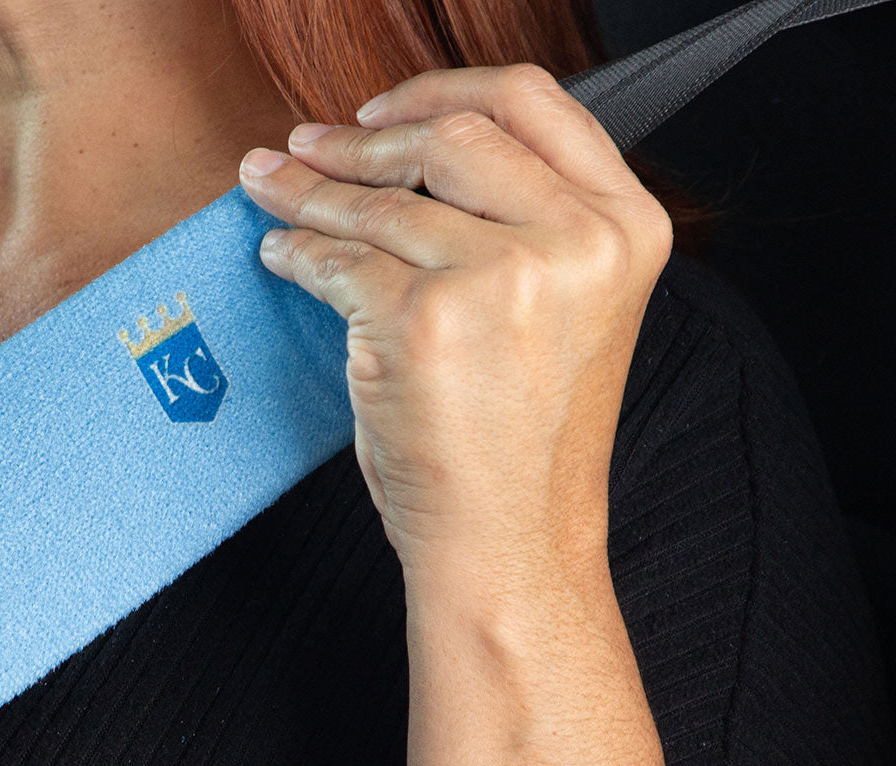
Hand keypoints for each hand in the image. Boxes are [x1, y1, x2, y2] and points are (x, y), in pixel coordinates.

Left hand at [237, 63, 671, 584]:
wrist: (511, 543)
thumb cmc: (523, 441)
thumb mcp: (564, 309)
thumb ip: (522, 221)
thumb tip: (409, 149)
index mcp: (626, 227)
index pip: (530, 103)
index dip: (441, 91)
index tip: (380, 110)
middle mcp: (578, 241)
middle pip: (450, 136)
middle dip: (359, 142)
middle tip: (304, 148)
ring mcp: (503, 277)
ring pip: (381, 201)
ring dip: (309, 191)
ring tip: (269, 189)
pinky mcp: (425, 320)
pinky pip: (338, 262)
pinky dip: (296, 254)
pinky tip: (281, 254)